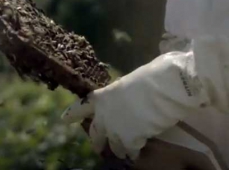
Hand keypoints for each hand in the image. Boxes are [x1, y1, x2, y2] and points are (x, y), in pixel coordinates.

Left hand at [60, 51, 207, 160]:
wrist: (164, 88)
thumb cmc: (152, 76)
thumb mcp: (131, 82)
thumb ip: (123, 94)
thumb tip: (129, 98)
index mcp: (103, 96)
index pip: (82, 106)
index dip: (73, 113)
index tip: (64, 119)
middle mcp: (104, 115)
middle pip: (95, 133)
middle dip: (96, 142)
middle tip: (97, 147)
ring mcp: (116, 130)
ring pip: (114, 146)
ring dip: (119, 148)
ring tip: (126, 150)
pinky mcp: (130, 140)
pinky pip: (130, 151)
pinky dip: (135, 152)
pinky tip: (139, 151)